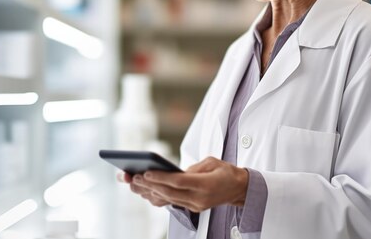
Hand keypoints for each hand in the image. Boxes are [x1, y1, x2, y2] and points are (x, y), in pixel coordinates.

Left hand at [126, 157, 248, 212]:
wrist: (238, 189)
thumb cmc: (226, 171)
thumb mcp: (212, 161)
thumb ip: (193, 167)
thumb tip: (174, 172)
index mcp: (206, 184)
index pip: (179, 182)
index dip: (161, 177)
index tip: (146, 172)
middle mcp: (199, 198)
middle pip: (169, 193)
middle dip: (149, 185)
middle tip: (133, 177)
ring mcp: (195, 206)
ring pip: (168, 200)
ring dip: (148, 192)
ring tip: (132, 183)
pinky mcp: (192, 208)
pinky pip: (171, 203)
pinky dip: (157, 197)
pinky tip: (144, 191)